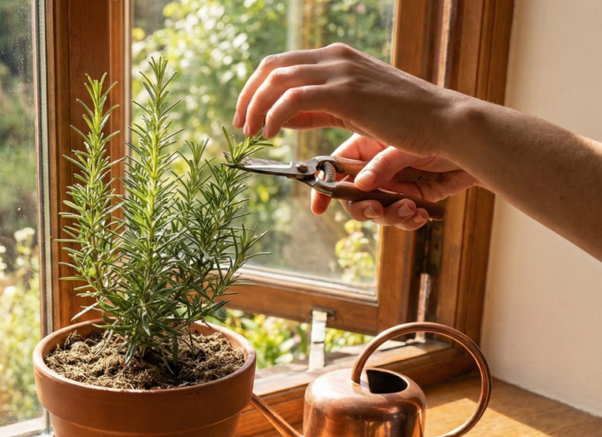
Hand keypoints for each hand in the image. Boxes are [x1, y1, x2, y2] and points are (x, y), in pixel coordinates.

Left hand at [233, 43, 466, 157]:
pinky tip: (270, 133)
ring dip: (256, 107)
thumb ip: (317, 109)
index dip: (255, 88)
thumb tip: (282, 116)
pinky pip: (293, 98)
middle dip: (248, 95)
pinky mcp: (345, 92)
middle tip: (241, 124)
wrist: (441, 121)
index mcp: (336, 58)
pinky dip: (274, 115)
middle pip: (272, 67)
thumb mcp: (352, 110)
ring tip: (252, 132)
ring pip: (278, 80)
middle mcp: (335, 58)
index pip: (281, 63)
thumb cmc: (401, 120)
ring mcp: (340, 72)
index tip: (246, 115)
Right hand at [311, 134, 478, 229]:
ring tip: (409, 210)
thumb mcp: (406, 144)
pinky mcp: (412, 200)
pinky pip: (401, 219)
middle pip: (353, 198)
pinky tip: (420, 214)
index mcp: (367, 147)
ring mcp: (393, 186)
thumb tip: (361, 185)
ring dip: (390, 216)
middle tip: (376, 209)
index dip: (325, 188)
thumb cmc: (440, 131)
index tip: (319, 208)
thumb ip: (383, 164)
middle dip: (363, 208)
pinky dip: (408, 220)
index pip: (336, 168)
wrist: (476, 145)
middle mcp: (376, 169)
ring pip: (377, 212)